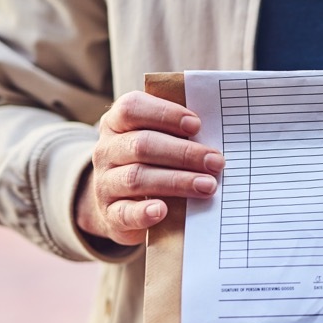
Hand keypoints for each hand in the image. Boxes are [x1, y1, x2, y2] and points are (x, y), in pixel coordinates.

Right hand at [75, 91, 223, 245]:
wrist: (121, 204)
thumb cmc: (151, 161)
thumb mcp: (158, 140)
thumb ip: (179, 133)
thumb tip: (217, 132)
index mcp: (116, 123)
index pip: (132, 109)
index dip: (165, 114)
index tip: (197, 125)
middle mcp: (106, 150)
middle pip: (142, 145)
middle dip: (183, 153)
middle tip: (216, 162)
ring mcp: (104, 183)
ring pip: (137, 178)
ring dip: (177, 181)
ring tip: (208, 186)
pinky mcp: (110, 214)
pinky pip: (124, 213)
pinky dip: (144, 212)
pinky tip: (163, 210)